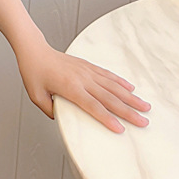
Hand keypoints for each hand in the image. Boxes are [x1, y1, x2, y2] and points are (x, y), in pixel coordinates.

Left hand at [16, 40, 150, 132]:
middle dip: (128, 111)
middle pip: (109, 98)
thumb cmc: (33, 72)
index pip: (92, 106)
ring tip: (145, 106)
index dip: (107, 118)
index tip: (120, 129)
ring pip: (112, 85)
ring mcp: (86, 71)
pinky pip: (107, 74)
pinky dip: (120, 81)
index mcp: (69, 87)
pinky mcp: (87, 65)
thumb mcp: (36, 95)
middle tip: (143, 122)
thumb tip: (61, 119)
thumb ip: (49, 109)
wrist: (34, 50)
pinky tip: (130, 88)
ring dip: (130, 97)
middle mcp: (81, 79)